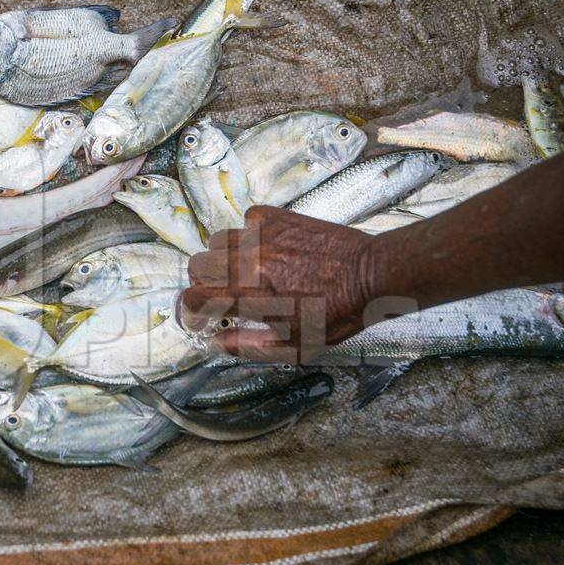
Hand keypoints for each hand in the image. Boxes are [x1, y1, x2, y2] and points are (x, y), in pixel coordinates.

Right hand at [182, 205, 378, 362]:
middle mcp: (248, 260)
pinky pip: (246, 219)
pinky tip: (266, 246)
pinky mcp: (278, 217)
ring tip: (244, 269)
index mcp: (249, 295)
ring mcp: (262, 235)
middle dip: (203, 283)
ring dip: (223, 257)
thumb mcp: (294, 346)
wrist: (371, 276)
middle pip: (197, 265)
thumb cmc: (336, 315)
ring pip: (218, 240)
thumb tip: (215, 343)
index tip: (202, 317)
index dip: (192, 311)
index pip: (194, 297)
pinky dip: (249, 233)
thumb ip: (249, 346)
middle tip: (223, 294)